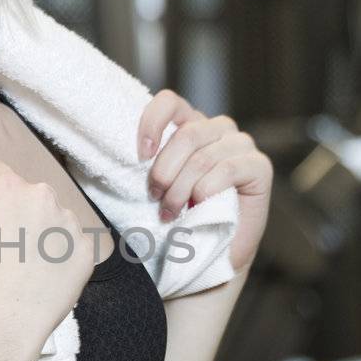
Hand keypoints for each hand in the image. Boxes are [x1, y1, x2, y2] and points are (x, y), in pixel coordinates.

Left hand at [136, 90, 272, 274]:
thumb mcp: (149, 185)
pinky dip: (208, 190)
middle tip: (156, 199)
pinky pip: (229, 169)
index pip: (170, 102)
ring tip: (172, 212)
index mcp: (189, 125)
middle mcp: (217, 129)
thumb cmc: (172, 220)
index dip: (152, 123)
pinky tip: (201, 206)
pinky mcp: (259, 167)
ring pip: (204, 156)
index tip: (140, 156)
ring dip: (182, 189)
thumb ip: (138, 161)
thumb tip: (101, 145)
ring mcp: (241, 146)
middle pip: (187, 134)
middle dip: (165, 171)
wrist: (204, 258)